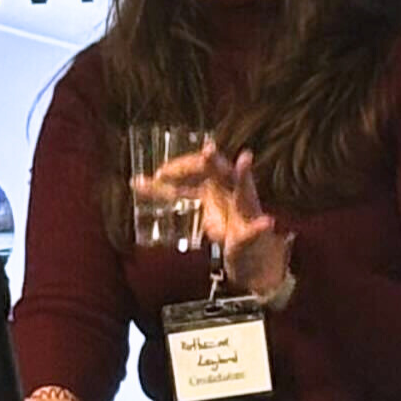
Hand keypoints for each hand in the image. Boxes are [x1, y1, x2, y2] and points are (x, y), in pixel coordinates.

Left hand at [146, 148, 293, 297]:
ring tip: (245, 160)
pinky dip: (260, 228)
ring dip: (245, 176)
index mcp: (213, 181)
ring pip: (245, 190)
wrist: (252, 249)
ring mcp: (246, 208)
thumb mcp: (192, 202)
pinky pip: (256, 230)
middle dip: (214, 161)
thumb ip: (165, 193)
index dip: (179, 170)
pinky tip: (267, 224)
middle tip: (208, 150)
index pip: (194, 170)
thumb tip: (134, 181)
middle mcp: (230, 188)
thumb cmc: (223, 219)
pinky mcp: (253, 230)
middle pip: (220, 171)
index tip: (159, 175)